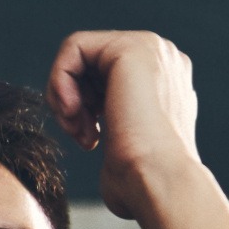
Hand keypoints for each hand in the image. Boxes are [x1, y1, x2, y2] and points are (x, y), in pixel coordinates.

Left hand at [44, 30, 203, 219]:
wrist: (159, 181)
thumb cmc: (142, 181)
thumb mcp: (128, 145)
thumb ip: (119, 122)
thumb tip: (111, 128)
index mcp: (168, 81)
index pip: (106, 75)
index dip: (87, 105)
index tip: (89, 138)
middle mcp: (164, 59)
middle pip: (90, 63)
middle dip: (74, 99)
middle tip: (80, 134)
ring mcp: (152, 49)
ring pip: (78, 55)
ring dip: (64, 95)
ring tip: (78, 130)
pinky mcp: (130, 47)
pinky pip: (73, 47)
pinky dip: (60, 80)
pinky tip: (72, 111)